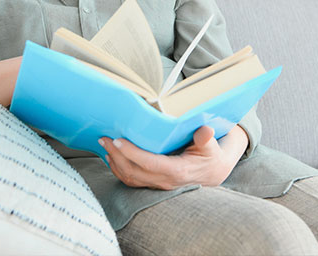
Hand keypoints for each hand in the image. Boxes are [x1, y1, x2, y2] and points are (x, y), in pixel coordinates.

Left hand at [99, 125, 247, 189]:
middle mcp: (165, 181)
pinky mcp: (153, 184)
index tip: (118, 141)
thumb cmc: (211, 156)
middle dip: (116, 155)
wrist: (213, 173)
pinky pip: (132, 180)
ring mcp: (158, 185)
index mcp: (177, 171)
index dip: (132, 153)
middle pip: (134, 171)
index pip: (149, 163)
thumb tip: (205, 131)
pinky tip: (112, 157)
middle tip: (104, 138)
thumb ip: (206, 139)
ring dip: (114, 162)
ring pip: (130, 178)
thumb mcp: (212, 147)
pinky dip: (119, 169)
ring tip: (104, 145)